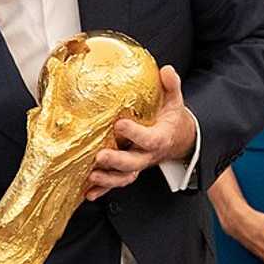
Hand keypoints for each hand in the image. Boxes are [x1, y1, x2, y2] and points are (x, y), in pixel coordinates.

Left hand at [87, 66, 195, 200]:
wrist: (176, 139)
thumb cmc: (169, 118)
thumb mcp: (174, 102)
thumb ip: (171, 87)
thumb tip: (166, 71)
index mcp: (159, 137)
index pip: (149, 138)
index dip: (135, 133)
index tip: (120, 124)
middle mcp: (147, 155)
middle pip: (134, 163)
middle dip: (117, 161)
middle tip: (101, 156)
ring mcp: (137, 165)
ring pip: (124, 177)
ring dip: (108, 179)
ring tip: (92, 175)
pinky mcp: (127, 171)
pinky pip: (115, 184)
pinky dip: (102, 190)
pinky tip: (88, 193)